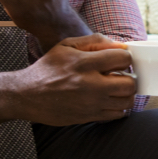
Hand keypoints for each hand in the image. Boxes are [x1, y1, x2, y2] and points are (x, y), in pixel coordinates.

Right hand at [8, 34, 136, 125]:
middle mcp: (90, 84)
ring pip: (127, 101)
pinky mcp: (89, 117)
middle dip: (129, 77)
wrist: (27, 95)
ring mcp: (91, 103)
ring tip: (116, 88)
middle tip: (121, 75)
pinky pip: (118, 114)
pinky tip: (109, 100)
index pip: (123, 58)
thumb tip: (121, 44)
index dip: (125, 57)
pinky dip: (119, 107)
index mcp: (84, 63)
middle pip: (130, 83)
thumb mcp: (66, 46)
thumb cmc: (48, 68)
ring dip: (126, 93)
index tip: (118, 60)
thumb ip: (95, 41)